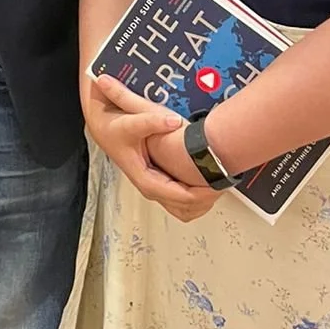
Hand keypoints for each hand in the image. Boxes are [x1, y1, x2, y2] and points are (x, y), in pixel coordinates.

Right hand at [90, 75, 219, 220]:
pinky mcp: (160, 181)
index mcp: (145, 178)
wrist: (104, 126)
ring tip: (221, 182)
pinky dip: (197, 197)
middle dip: (207, 198)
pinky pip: (182, 199)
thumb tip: (173, 122)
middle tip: (226, 181)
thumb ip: (151, 120)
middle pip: (184, 207)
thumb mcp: (131, 120)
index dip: (200, 194)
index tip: (217, 185)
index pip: (177, 196)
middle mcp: (151, 187)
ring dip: (204, 201)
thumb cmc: (117, 125)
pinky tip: (208, 181)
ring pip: (184, 208)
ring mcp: (156, 186)